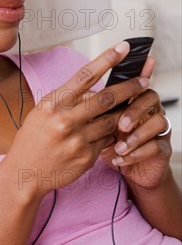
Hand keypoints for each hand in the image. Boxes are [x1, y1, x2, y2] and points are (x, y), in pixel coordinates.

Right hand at [5, 40, 150, 199]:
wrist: (24, 173)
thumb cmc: (33, 138)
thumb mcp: (43, 111)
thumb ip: (68, 99)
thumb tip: (94, 88)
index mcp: (53, 103)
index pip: (85, 76)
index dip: (107, 60)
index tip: (123, 48)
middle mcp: (65, 120)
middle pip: (106, 98)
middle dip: (130, 87)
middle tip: (144, 81)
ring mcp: (77, 140)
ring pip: (112, 121)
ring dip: (124, 112)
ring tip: (132, 106)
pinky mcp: (86, 157)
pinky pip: (106, 140)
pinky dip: (110, 134)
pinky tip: (109, 132)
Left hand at [99, 55, 172, 189]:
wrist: (125, 169)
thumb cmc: (110, 143)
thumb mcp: (97, 123)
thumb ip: (94, 108)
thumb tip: (81, 95)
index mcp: (134, 99)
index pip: (137, 81)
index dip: (136, 74)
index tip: (129, 75)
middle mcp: (149, 110)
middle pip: (150, 97)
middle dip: (134, 110)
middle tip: (121, 125)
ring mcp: (159, 128)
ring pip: (159, 121)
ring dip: (137, 135)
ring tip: (120, 148)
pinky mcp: (164, 148)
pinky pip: (157, 146)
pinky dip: (138, 153)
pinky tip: (122, 158)